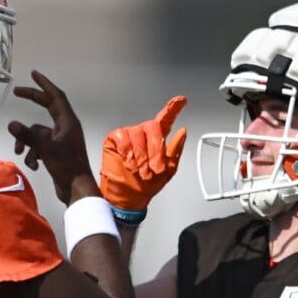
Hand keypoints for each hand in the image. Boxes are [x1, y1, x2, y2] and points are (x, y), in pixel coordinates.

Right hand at [9, 70, 95, 204]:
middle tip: (17, 92)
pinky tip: (34, 166)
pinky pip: (39, 146)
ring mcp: (60, 140)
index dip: (45, 84)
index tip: (34, 74)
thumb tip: (11, 124)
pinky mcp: (56, 152)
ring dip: (28, 143)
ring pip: (38, 133)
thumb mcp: (46, 150)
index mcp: (68, 122)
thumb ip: (28, 137)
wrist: (76, 190)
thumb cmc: (67, 167)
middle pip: (47, 108)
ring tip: (22, 154)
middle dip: (32, 101)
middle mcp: (65, 128)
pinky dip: (33, 154)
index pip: (56, 96)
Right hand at [100, 96, 186, 211]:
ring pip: (137, 133)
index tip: (181, 100)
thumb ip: (175, 150)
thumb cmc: (146, 186)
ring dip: (141, 155)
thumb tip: (182, 132)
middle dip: (155, 149)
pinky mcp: (114, 139)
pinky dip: (127, 151)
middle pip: (152, 127)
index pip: (165, 119)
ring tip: (140, 170)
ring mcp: (128, 136)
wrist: (127, 197)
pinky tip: (129, 162)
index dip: (173, 108)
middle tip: (154, 168)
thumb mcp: (168, 170)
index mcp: (156, 140)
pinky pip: (122, 137)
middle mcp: (142, 135)